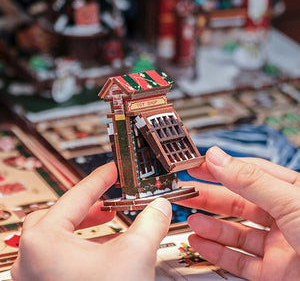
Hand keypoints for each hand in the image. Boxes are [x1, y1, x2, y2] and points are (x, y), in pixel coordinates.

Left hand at [11, 163, 171, 280]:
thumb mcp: (135, 254)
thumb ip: (151, 221)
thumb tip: (159, 207)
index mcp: (43, 242)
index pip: (76, 195)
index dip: (99, 179)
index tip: (112, 170)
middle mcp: (32, 259)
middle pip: (61, 214)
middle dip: (90, 204)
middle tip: (109, 199)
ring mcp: (37, 277)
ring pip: (60, 236)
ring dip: (88, 225)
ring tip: (109, 221)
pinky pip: (63, 256)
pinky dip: (84, 246)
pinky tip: (105, 251)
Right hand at [178, 146, 299, 279]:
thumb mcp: (292, 202)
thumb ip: (251, 180)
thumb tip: (217, 157)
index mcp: (292, 193)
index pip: (248, 173)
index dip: (221, 167)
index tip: (198, 165)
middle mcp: (284, 217)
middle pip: (237, 202)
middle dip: (210, 196)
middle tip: (187, 191)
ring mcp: (278, 246)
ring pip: (235, 231)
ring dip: (210, 224)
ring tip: (191, 217)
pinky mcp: (272, 273)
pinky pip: (238, 259)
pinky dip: (216, 251)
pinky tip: (200, 241)